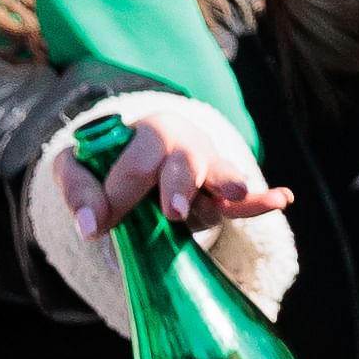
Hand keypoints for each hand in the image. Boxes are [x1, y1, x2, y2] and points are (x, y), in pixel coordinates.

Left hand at [53, 114, 294, 243]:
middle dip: (177, 185)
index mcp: (147, 131)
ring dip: (224, 183)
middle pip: (182, 160)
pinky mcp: (222, 195)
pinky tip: (280, 199)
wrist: (139, 165)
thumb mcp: (78, 170)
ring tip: (233, 193)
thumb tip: (90, 227)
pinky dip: (261, 201)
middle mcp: (183, 143)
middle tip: (172, 212)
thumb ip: (78, 191)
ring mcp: (208, 168)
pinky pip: (245, 199)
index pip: (133, 163)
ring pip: (217, 173)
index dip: (115, 196)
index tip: (97, 227)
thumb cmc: (108, 166)